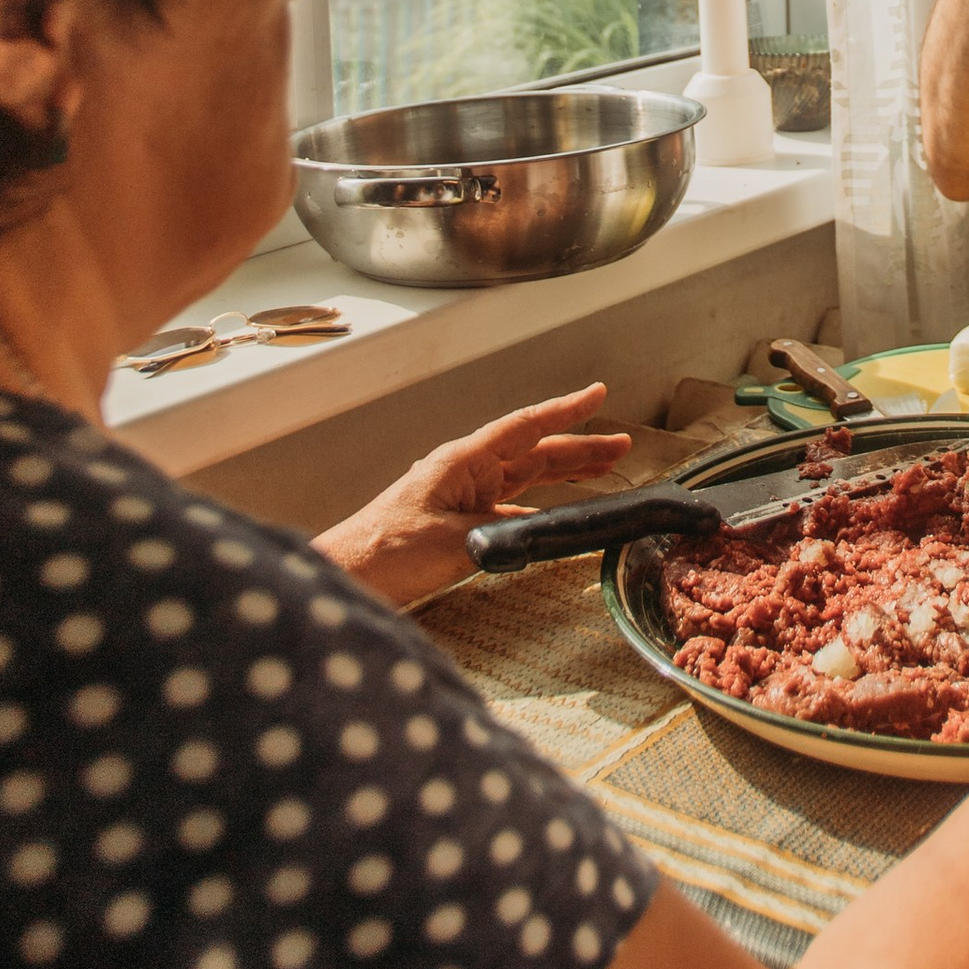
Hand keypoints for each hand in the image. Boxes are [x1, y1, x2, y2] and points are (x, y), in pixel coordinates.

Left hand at [316, 384, 633, 606]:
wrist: (348, 575)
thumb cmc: (385, 552)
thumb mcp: (455, 543)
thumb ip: (502, 533)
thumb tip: (544, 529)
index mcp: (462, 463)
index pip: (525, 428)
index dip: (565, 411)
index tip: (597, 393)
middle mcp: (465, 473)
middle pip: (533, 453)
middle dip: (579, 446)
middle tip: (620, 445)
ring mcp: (463, 497)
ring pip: (526, 478)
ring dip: (564, 473)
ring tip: (602, 469)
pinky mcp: (459, 524)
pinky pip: (511, 508)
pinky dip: (541, 508)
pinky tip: (558, 514)